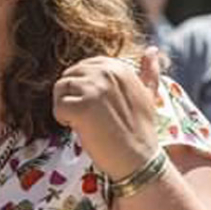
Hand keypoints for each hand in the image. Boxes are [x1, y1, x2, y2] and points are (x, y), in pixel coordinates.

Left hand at [53, 49, 161, 180]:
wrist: (139, 160)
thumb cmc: (141, 130)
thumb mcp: (149, 94)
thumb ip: (148, 71)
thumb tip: (152, 49)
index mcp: (119, 67)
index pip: (84, 66)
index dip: (84, 87)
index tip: (96, 105)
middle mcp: (106, 72)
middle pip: (69, 76)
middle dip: (72, 96)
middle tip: (89, 116)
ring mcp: (93, 89)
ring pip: (60, 89)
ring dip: (66, 107)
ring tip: (84, 122)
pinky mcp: (81, 107)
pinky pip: (57, 106)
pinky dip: (63, 119)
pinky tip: (79, 128)